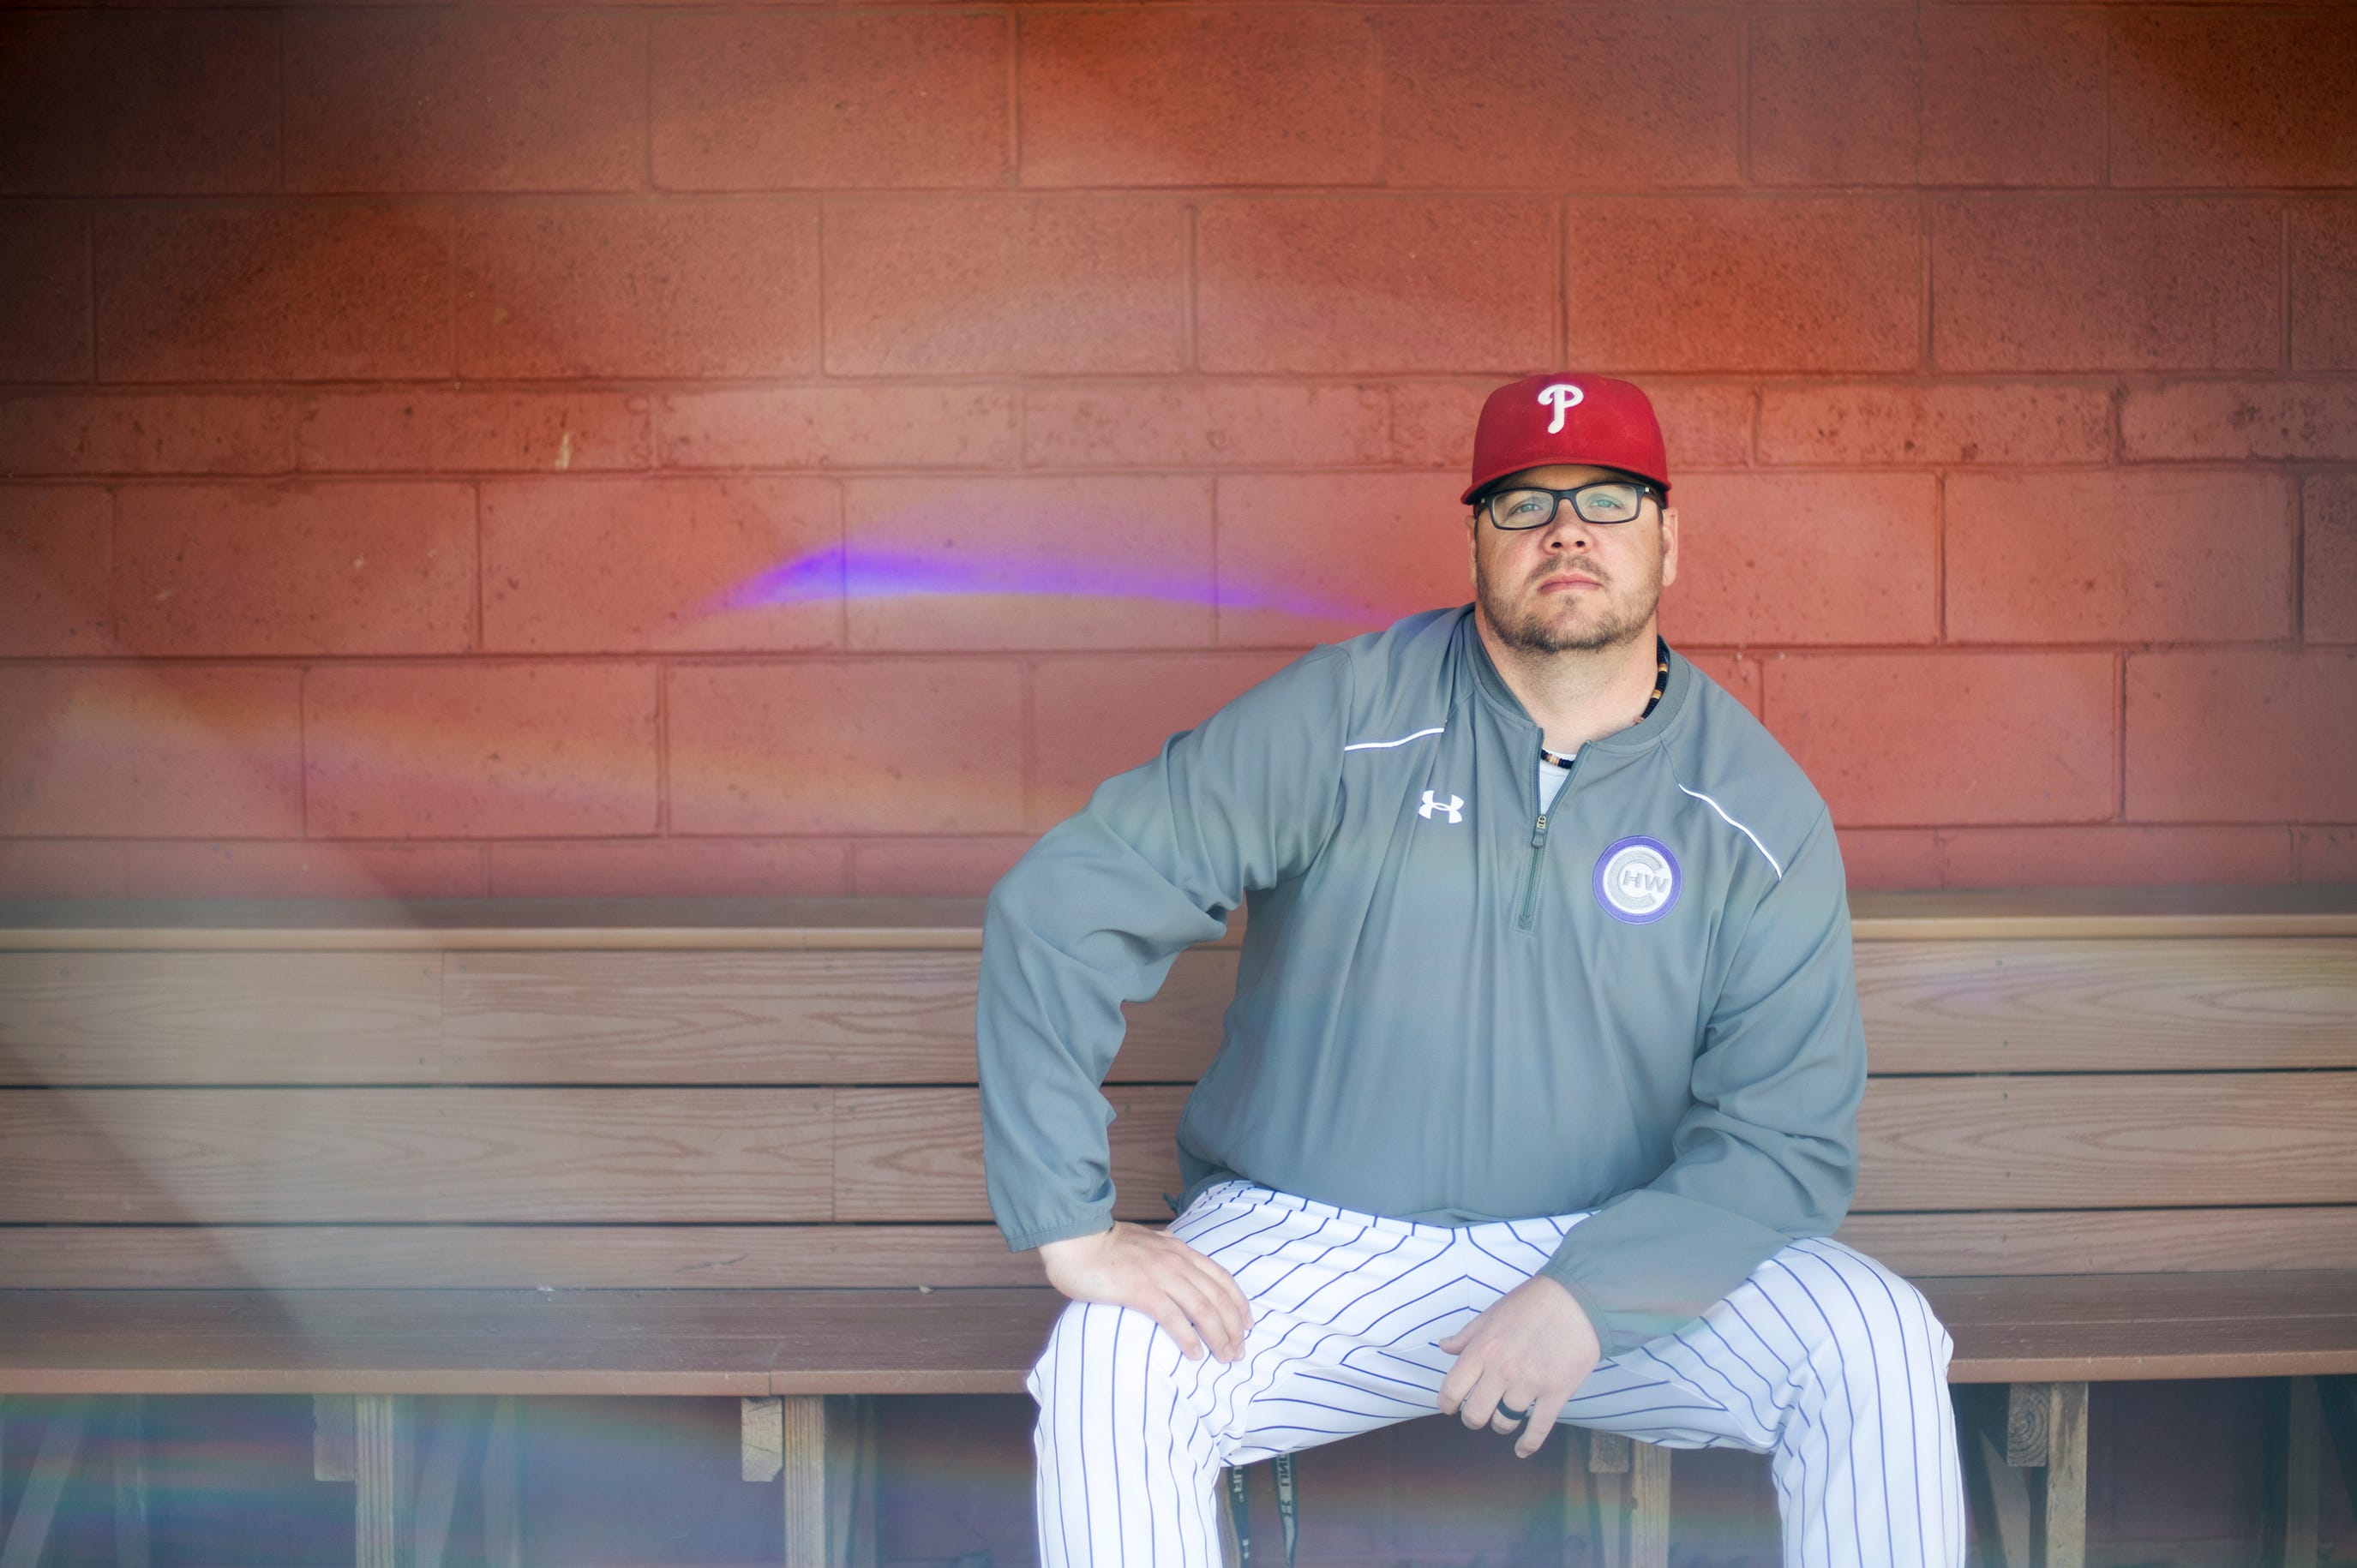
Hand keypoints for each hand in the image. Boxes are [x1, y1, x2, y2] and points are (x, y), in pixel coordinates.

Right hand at [1036, 1221, 1254, 1363]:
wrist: (1076, 1241)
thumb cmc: (1105, 1244)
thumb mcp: (1146, 1241)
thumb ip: (1165, 1250)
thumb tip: (1176, 1256)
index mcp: (1179, 1250)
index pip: (1221, 1278)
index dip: (1239, 1303)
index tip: (1248, 1325)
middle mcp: (1176, 1261)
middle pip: (1218, 1297)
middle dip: (1234, 1328)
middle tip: (1238, 1352)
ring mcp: (1160, 1275)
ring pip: (1203, 1310)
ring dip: (1218, 1337)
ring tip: (1223, 1357)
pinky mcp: (1141, 1291)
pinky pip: (1174, 1319)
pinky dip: (1189, 1338)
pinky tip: (1195, 1354)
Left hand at [1435, 1273, 1601, 1457]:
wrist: (1577, 1300)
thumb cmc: (1532, 1303)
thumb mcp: (1492, 1313)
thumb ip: (1466, 1335)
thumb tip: (1444, 1347)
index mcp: (1482, 1350)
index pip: (1452, 1390)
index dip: (1447, 1404)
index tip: (1449, 1407)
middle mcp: (1502, 1371)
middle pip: (1475, 1414)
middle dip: (1473, 1418)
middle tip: (1478, 1414)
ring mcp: (1529, 1384)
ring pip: (1504, 1422)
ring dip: (1500, 1424)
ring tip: (1503, 1416)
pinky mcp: (1556, 1393)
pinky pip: (1538, 1429)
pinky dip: (1528, 1444)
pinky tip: (1521, 1450)